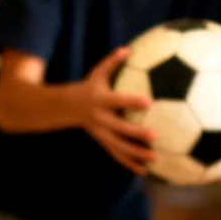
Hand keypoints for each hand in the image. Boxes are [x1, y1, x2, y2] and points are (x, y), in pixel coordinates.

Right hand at [72, 47, 156, 175]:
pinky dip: (129, 163)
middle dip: (136, 133)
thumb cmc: (88, 86)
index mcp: (101, 100)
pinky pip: (117, 155)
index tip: (149, 101)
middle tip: (155, 136)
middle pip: (119, 128)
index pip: (118, 101)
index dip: (132, 101)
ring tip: (154, 159)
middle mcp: (100, 119)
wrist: (65, 107)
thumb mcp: (97, 72)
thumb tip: (128, 48)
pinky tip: (144, 171)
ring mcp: (101, 133)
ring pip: (119, 146)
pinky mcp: (102, 142)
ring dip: (136, 154)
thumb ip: (113, 62)